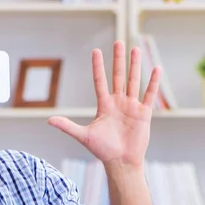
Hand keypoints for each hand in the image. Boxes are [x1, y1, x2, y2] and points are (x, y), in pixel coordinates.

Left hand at [48, 41, 160, 169]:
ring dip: (135, 66)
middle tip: (118, 42)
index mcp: (104, 106)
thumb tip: (48, 120)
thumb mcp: (83, 136)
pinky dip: (153, 83)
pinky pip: (149, 95)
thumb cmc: (102, 150)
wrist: (120, 162)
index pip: (100, 81)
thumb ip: (67, 126)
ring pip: (133, 81)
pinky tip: (156, 69)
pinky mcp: (143, 113)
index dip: (98, 67)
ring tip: (135, 49)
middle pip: (118, 77)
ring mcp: (131, 106)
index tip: (96, 51)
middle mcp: (118, 103)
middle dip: (118, 60)